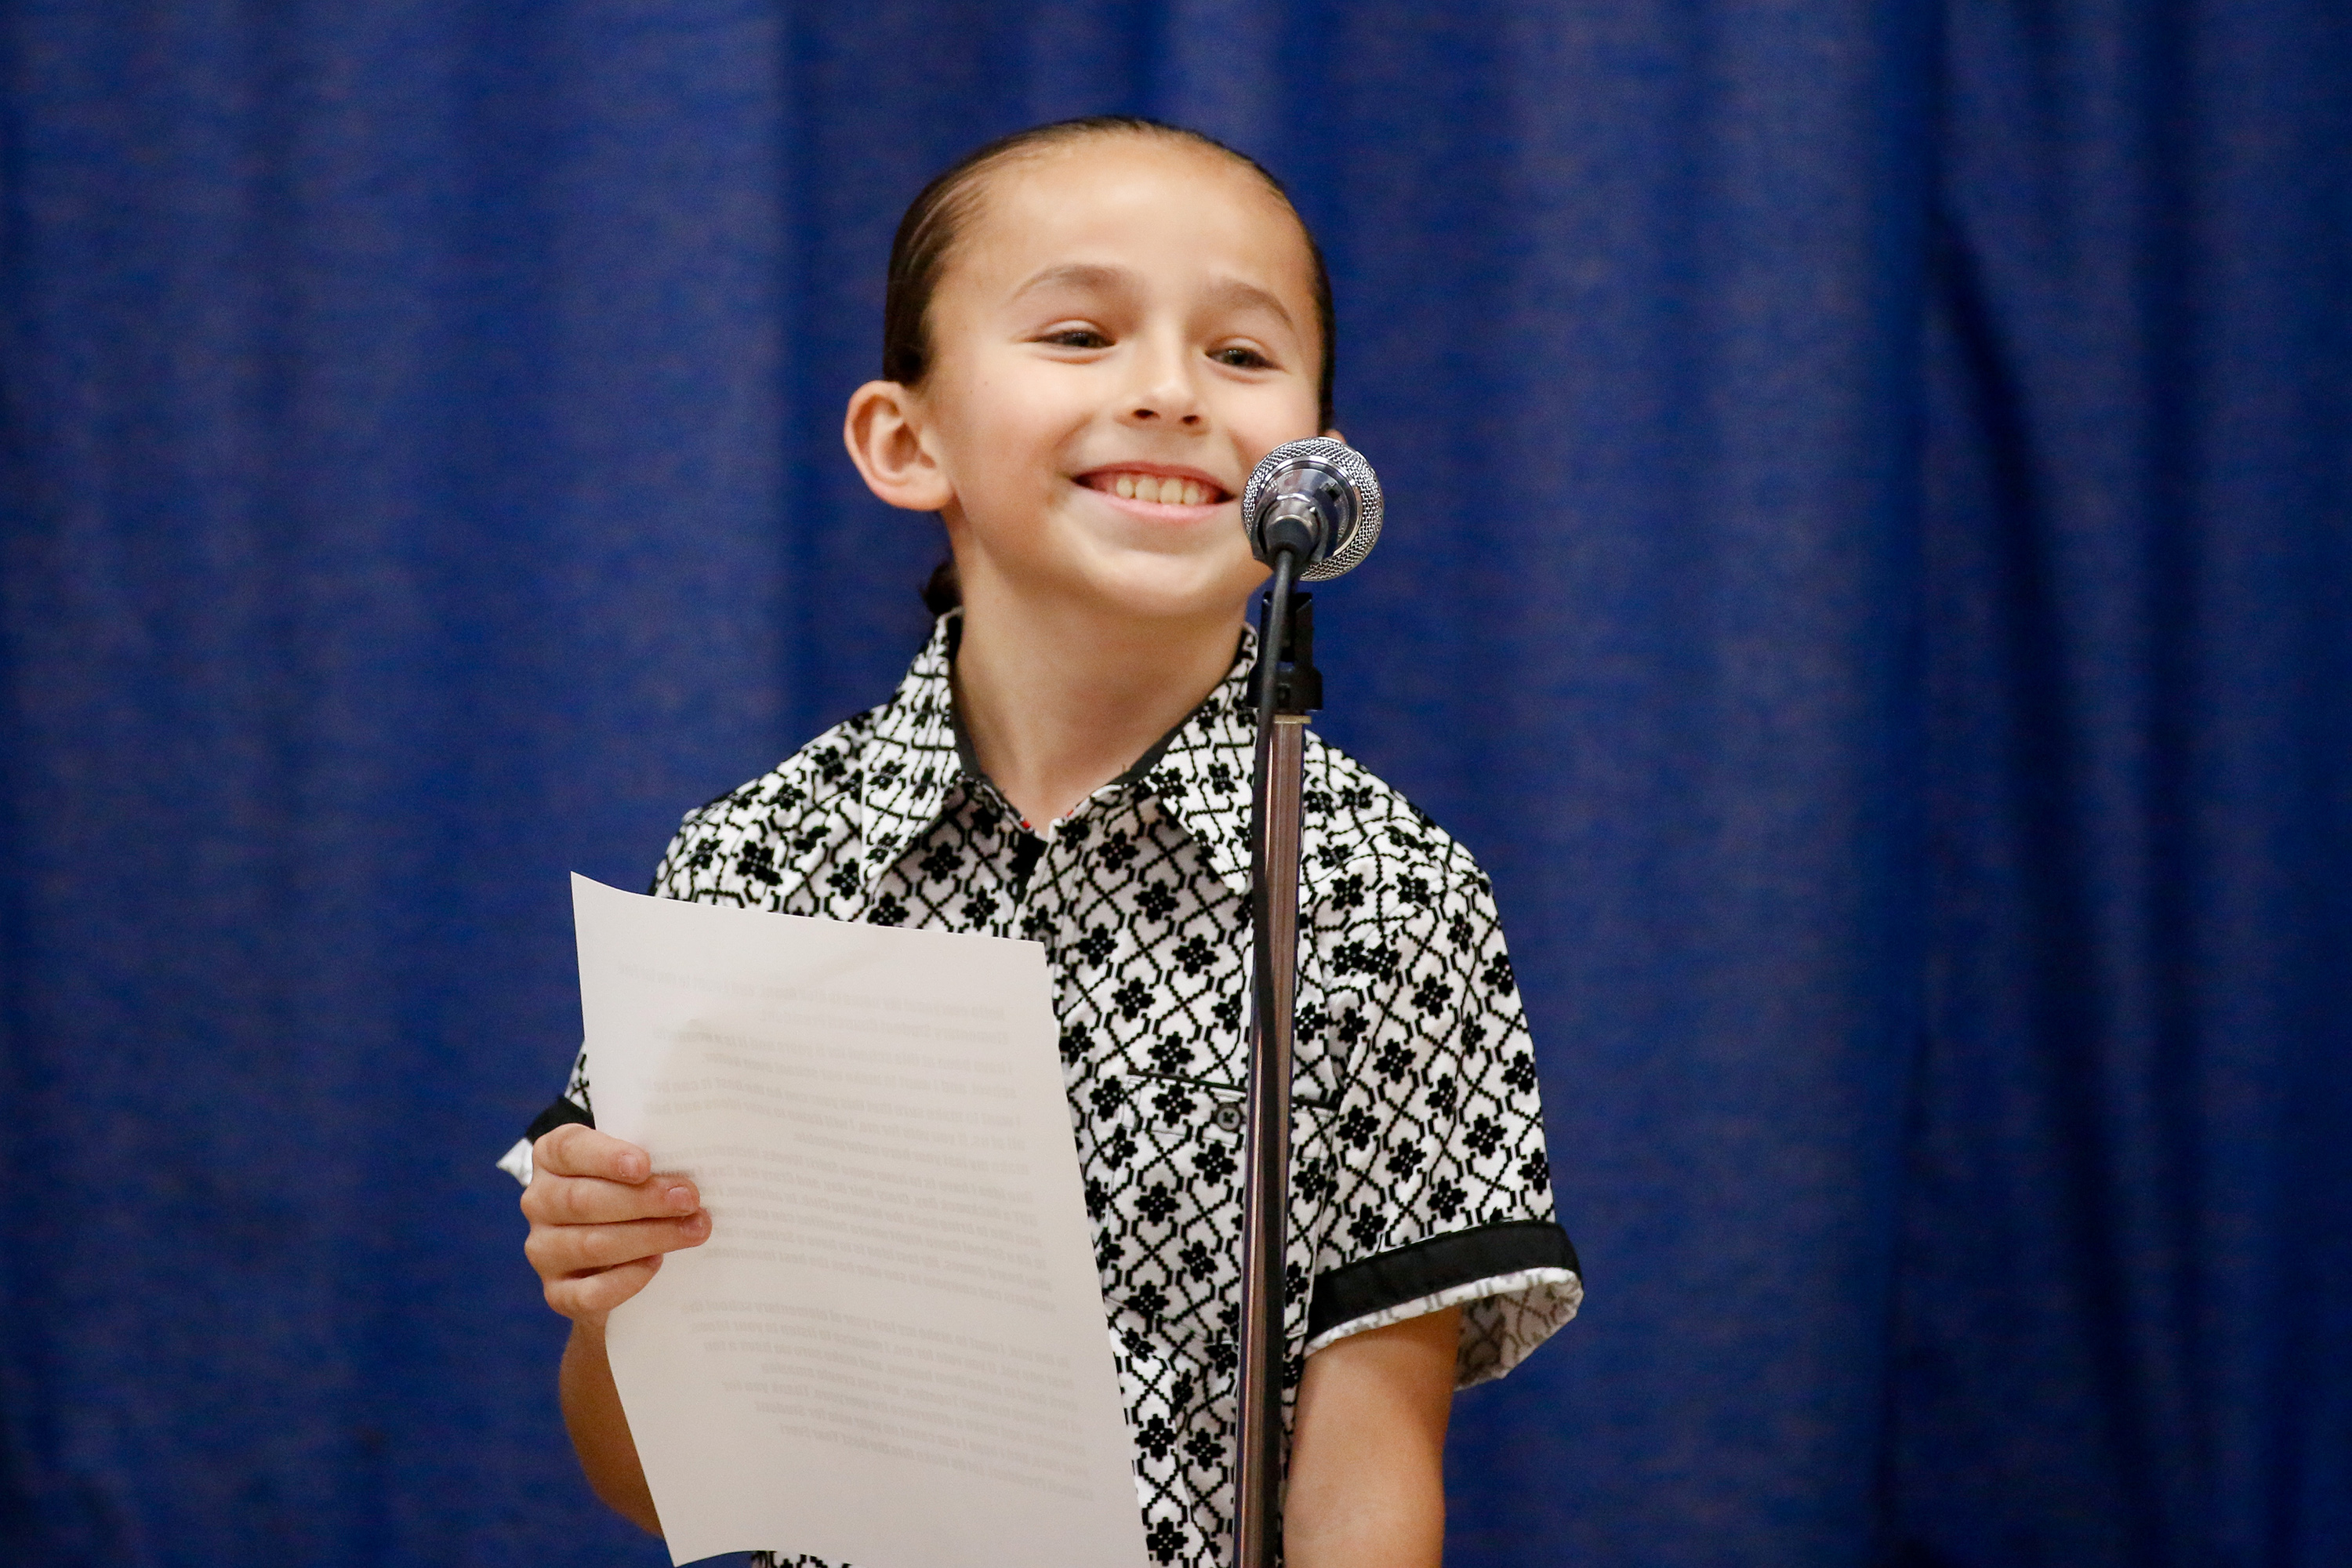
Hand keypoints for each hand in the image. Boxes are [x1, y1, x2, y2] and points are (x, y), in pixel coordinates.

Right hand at [521, 1123, 709, 1322]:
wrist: (613, 1262)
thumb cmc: (631, 1195)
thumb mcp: (634, 1168)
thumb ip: (651, 1161)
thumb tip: (694, 1170)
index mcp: (553, 1157)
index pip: (570, 1149)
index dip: (606, 1157)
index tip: (644, 1165)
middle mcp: (539, 1201)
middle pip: (583, 1200)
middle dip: (643, 1200)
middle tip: (689, 1199)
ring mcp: (543, 1249)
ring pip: (591, 1245)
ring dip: (648, 1237)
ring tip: (692, 1230)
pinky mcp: (557, 1292)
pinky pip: (589, 1292)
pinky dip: (627, 1279)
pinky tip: (656, 1263)